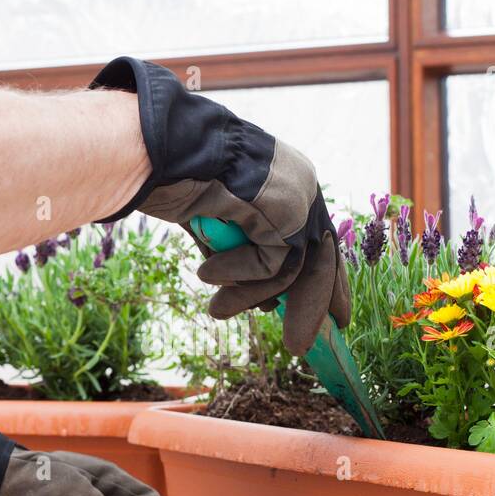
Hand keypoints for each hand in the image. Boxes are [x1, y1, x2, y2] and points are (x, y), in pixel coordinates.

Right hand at [90, 57, 349, 355]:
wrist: (169, 150)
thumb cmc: (178, 177)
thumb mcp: (218, 221)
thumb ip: (242, 254)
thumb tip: (264, 303)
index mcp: (287, 182)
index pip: (314, 238)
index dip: (321, 278)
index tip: (326, 312)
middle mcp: (302, 187)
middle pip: (321, 258)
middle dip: (311, 306)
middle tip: (301, 345)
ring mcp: (300, 200)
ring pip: (293, 270)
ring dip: (250, 297)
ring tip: (217, 312)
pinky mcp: (290, 215)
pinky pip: (271, 266)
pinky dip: (239, 275)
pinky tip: (207, 271)